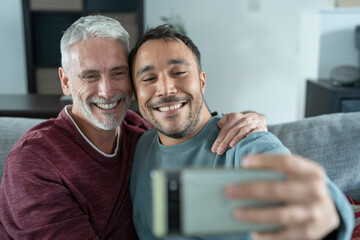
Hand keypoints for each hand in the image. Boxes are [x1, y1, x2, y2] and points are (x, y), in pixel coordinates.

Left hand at [212, 112, 266, 154]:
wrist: (257, 118)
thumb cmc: (241, 121)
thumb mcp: (231, 118)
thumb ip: (223, 121)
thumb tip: (219, 127)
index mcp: (234, 117)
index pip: (225, 129)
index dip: (219, 139)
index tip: (214, 149)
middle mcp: (243, 120)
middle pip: (232, 131)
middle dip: (225, 142)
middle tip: (219, 151)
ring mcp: (252, 124)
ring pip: (242, 131)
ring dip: (236, 139)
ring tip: (230, 146)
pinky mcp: (260, 128)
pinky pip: (254, 131)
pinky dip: (250, 135)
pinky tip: (246, 140)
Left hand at [224, 154, 339, 239]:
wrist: (327, 211)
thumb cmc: (300, 187)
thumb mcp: (296, 175)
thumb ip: (276, 171)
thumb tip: (242, 174)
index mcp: (312, 172)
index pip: (286, 162)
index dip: (264, 161)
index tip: (243, 162)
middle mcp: (315, 192)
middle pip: (277, 190)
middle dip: (250, 190)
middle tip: (229, 190)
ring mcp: (313, 214)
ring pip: (280, 215)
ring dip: (255, 215)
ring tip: (235, 213)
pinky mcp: (309, 233)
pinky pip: (283, 235)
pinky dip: (266, 235)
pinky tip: (252, 231)